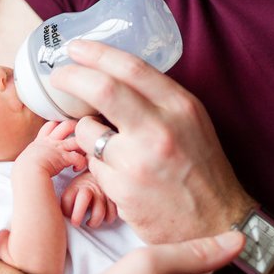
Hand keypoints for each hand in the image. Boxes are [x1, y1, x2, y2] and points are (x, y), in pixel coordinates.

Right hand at [15, 119, 85, 177]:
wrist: (27, 171)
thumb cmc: (24, 167)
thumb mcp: (27, 156)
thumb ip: (32, 155)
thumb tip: (29, 161)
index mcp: (41, 141)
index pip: (50, 125)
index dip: (58, 125)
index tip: (62, 130)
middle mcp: (52, 142)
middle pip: (66, 125)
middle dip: (74, 127)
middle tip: (79, 134)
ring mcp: (59, 148)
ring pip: (77, 140)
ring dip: (82, 146)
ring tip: (82, 152)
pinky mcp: (65, 158)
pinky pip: (78, 157)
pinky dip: (81, 162)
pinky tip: (77, 168)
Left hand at [51, 40, 251, 241]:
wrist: (216, 225)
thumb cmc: (202, 171)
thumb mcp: (191, 123)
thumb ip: (158, 99)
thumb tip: (112, 75)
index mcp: (180, 107)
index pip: (132, 68)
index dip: (97, 53)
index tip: (75, 47)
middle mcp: (160, 130)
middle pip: (102, 89)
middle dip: (71, 77)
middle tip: (58, 76)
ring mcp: (138, 161)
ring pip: (87, 130)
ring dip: (85, 132)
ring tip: (102, 142)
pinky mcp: (122, 189)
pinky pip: (92, 164)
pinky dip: (97, 163)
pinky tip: (117, 174)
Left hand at [61, 171, 118, 227]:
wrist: (103, 171)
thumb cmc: (85, 184)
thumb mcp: (74, 186)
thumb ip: (68, 198)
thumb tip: (58, 213)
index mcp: (77, 186)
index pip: (67, 198)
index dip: (65, 210)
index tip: (66, 215)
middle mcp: (90, 188)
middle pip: (84, 198)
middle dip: (78, 215)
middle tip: (76, 223)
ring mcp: (102, 193)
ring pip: (100, 212)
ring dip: (94, 221)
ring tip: (89, 222)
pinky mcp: (113, 198)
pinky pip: (112, 213)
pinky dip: (108, 218)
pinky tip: (102, 218)